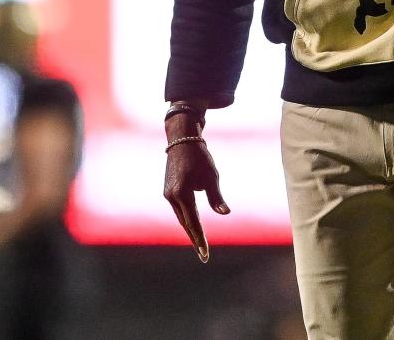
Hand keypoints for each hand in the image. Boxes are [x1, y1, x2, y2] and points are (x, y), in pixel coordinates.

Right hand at [162, 126, 228, 262]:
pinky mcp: (169, 190)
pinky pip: (179, 209)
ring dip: (190, 230)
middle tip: (204, 255)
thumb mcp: (211, 176)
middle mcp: (171, 196)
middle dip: (195, 238)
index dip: (199, 239)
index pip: (192, 222)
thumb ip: (216, 197)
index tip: (204, 253)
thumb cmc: (200, 156)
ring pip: (181, 217)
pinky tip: (193, 226)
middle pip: (185, 223)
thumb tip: (225, 214)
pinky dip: (187, 219)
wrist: (182, 140)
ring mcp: (168, 194)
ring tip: (200, 244)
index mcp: (181, 194)